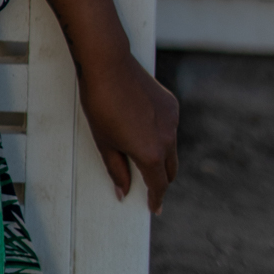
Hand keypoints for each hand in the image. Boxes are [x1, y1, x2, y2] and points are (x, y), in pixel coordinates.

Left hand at [78, 50, 178, 213]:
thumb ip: (117, 170)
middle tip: (150, 187)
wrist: (109, 64)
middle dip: (161, 180)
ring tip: (141, 152)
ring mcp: (172, 120)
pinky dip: (161, 134)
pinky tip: (143, 126)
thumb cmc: (101, 104)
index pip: (158, 185)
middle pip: (170, 170)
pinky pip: (169, 127)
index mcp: (151, 154)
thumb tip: (123, 192)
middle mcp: (167, 139)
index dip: (156, 199)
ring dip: (161, 156)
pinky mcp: (171, 104)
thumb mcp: (104, 142)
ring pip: (171, 148)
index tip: (155, 208)